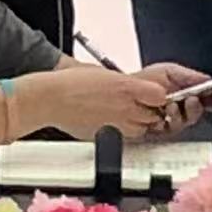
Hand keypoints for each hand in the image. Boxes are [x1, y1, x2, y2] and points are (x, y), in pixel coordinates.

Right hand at [22, 66, 173, 140]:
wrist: (51, 98)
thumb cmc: (70, 82)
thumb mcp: (104, 73)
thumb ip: (125, 83)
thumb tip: (135, 88)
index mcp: (125, 87)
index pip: (160, 95)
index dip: (158, 96)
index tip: (154, 94)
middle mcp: (125, 108)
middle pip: (154, 115)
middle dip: (149, 110)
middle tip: (137, 104)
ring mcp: (117, 125)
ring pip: (142, 130)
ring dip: (138, 123)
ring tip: (122, 114)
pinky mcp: (108, 138)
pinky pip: (124, 137)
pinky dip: (122, 132)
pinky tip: (109, 121)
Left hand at [133, 62, 211, 129]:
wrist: (120, 95)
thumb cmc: (142, 81)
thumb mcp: (168, 72)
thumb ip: (189, 77)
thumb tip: (207, 80)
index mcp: (187, 89)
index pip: (209, 95)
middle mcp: (182, 105)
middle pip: (201, 110)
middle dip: (199, 106)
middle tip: (193, 100)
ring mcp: (173, 119)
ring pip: (187, 121)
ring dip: (182, 113)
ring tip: (172, 105)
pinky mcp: (164, 130)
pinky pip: (172, 130)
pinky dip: (169, 121)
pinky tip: (163, 115)